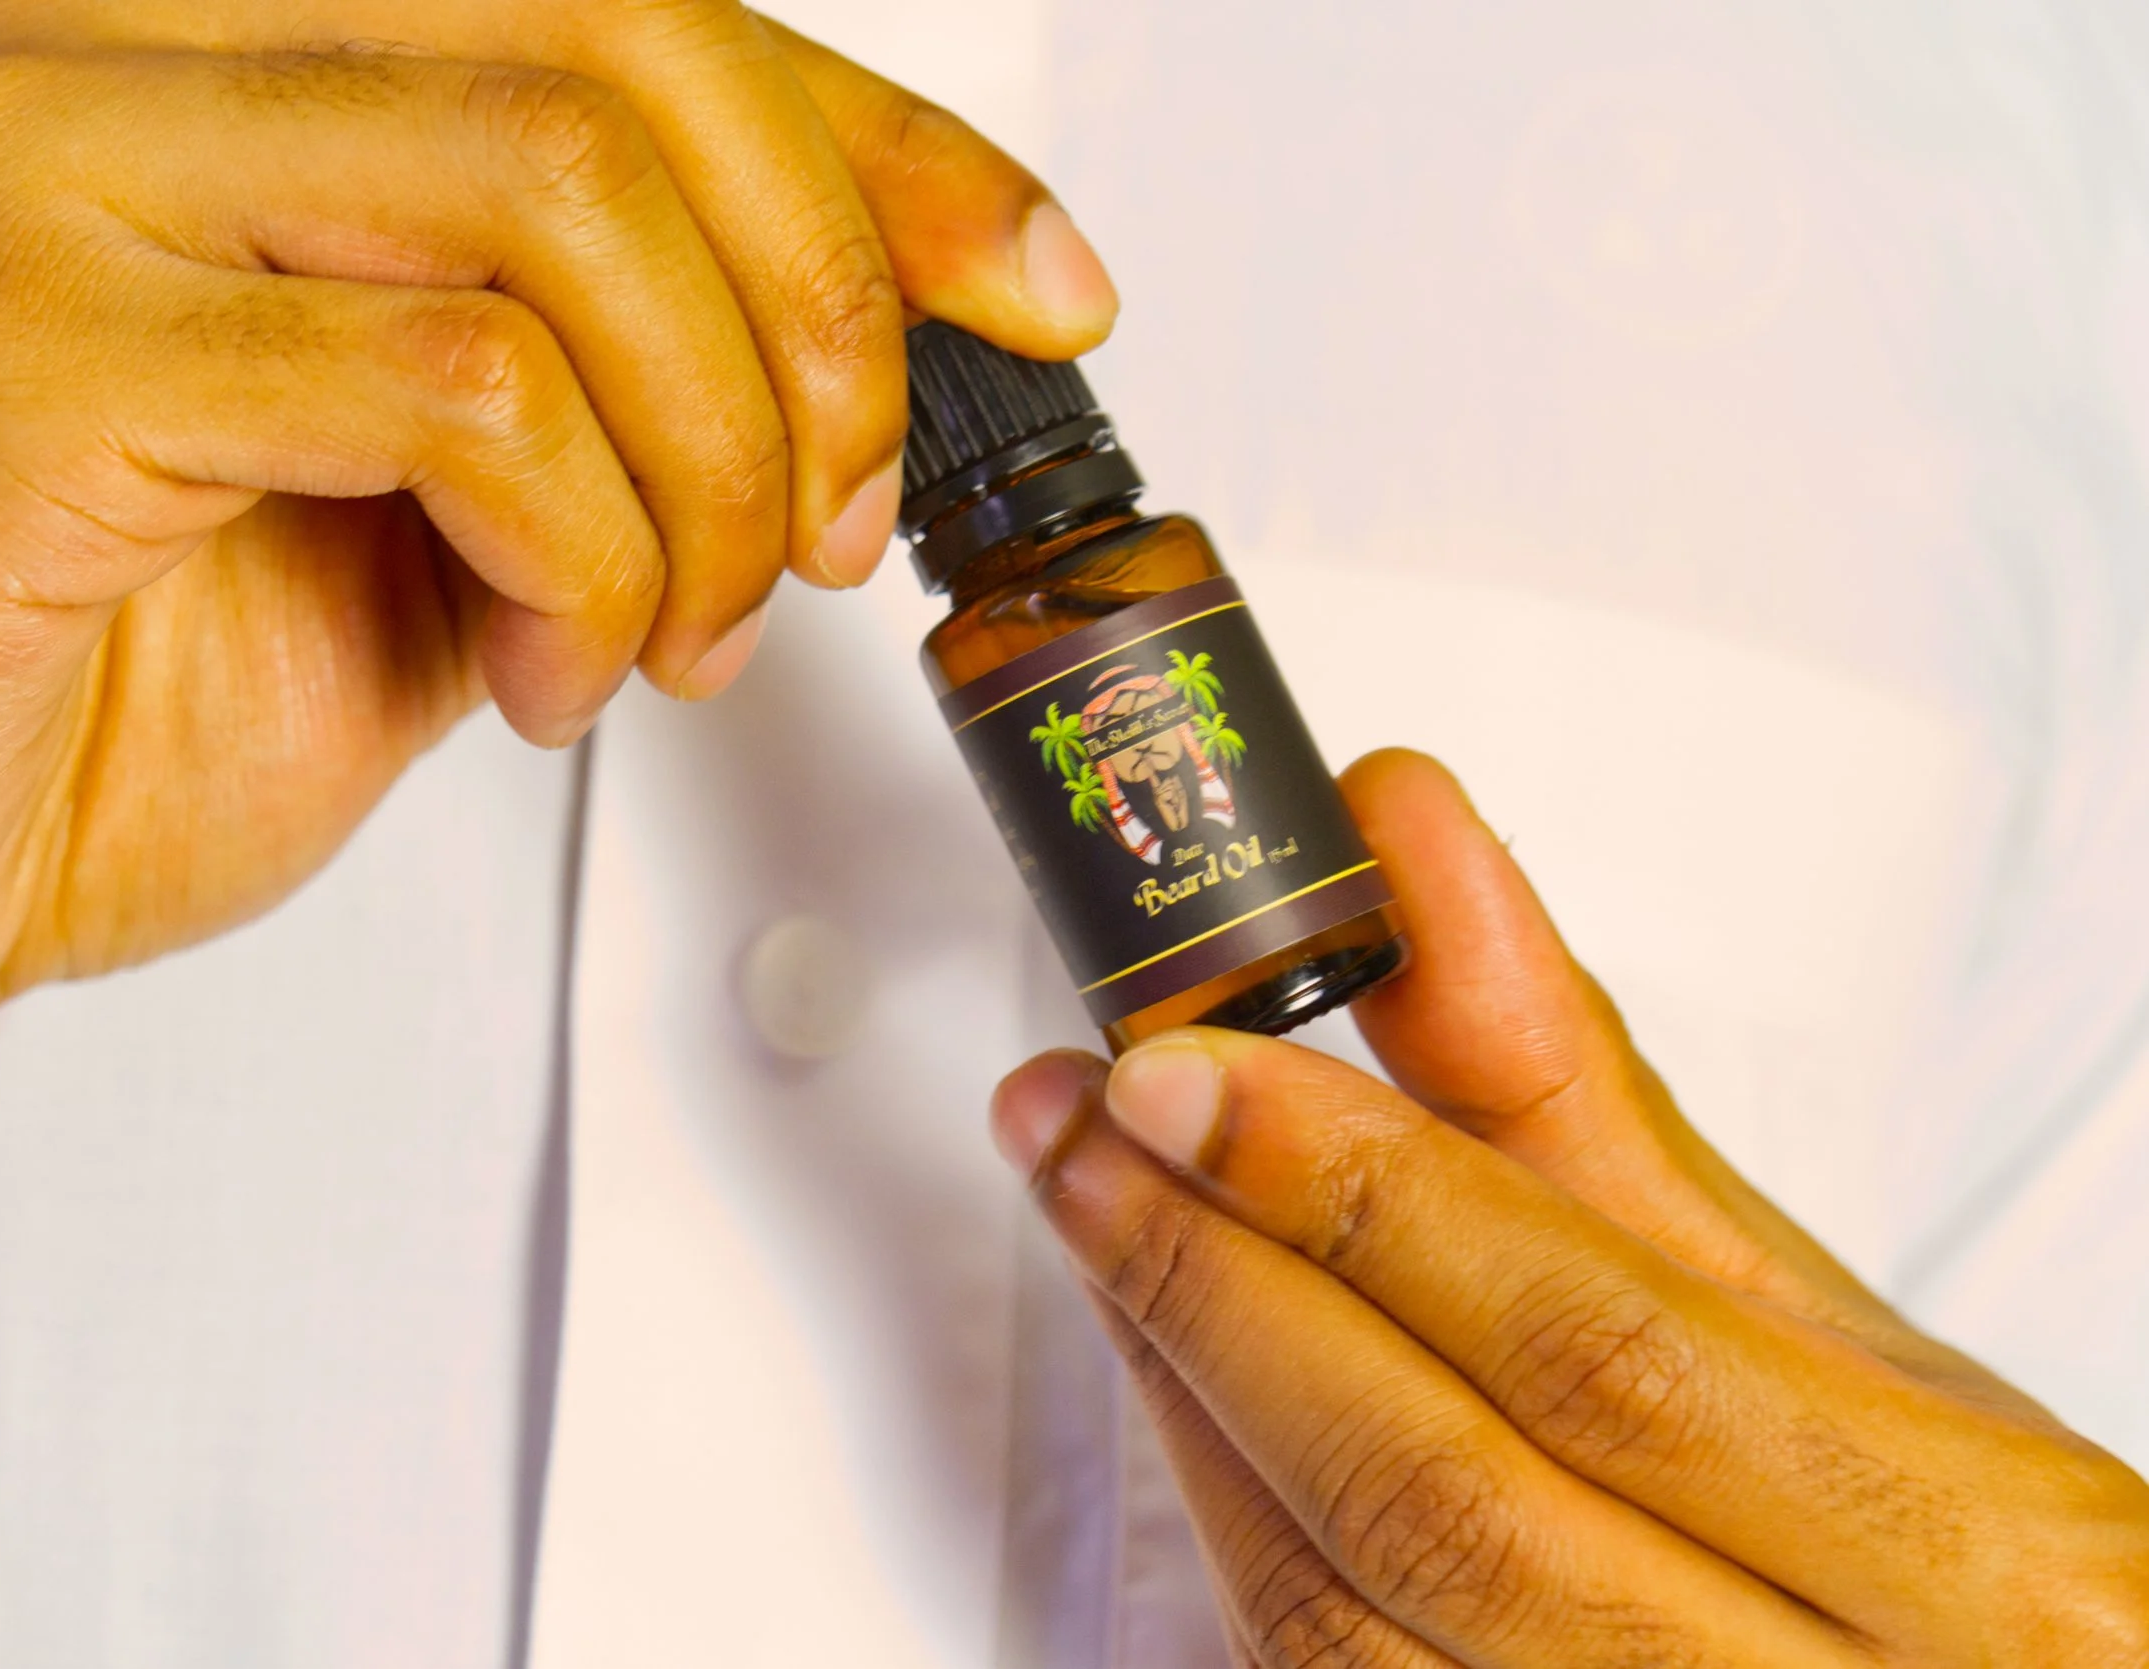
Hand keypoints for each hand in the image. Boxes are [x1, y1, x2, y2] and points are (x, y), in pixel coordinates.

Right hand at [0, 0, 1114, 1180]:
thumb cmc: (111, 681)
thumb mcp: (456, 502)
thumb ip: (625, 375)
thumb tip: (898, 320)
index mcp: (245, 38)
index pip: (643, 8)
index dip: (889, 152)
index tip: (1042, 288)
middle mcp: (135, 36)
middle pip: (630, 58)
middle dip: (817, 332)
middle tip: (821, 538)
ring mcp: (58, 158)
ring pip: (563, 204)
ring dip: (697, 472)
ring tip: (655, 639)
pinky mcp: (24, 336)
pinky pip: (457, 385)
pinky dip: (569, 559)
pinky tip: (527, 672)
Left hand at [993, 750, 2148, 1666]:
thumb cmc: (1936, 1541)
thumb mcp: (1803, 1308)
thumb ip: (1571, 1091)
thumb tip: (1404, 844)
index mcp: (1955, 1555)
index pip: (1594, 1348)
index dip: (1360, 1192)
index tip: (1187, 1062)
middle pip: (1437, 1497)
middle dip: (1214, 1277)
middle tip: (1082, 1119)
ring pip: (1341, 1618)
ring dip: (1182, 1383)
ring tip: (1094, 1207)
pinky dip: (1222, 1505)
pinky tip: (1169, 1366)